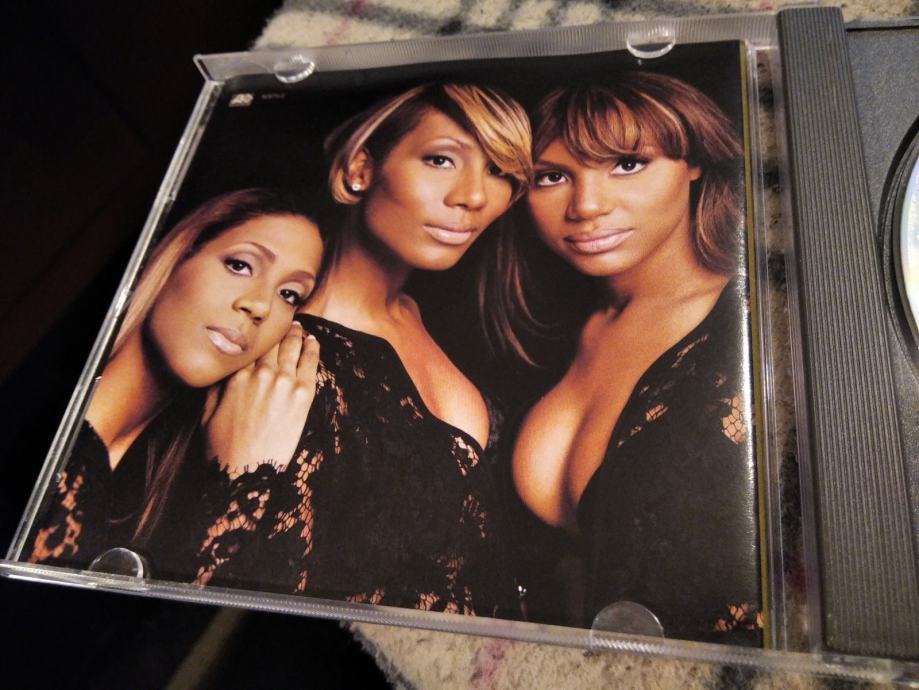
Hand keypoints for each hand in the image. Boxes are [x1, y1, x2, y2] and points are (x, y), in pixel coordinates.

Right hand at [204, 322, 318, 477]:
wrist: (247, 474)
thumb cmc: (222, 447)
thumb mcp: (207, 412)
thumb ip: (216, 385)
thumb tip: (220, 365)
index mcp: (235, 375)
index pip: (249, 344)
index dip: (256, 333)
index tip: (260, 324)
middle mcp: (260, 373)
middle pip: (272, 342)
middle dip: (278, 329)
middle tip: (284, 320)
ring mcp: (284, 382)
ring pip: (292, 347)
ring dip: (296, 334)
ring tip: (299, 327)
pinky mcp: (303, 395)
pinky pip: (310, 363)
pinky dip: (312, 348)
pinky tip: (313, 341)